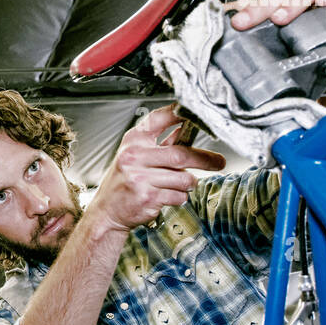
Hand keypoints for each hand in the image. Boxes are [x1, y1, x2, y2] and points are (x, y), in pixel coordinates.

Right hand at [87, 104, 227, 233]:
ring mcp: (140, 177)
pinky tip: (166, 196)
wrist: (107, 210)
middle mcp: (135, 156)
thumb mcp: (136, 156)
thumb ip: (161, 143)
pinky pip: (179, 195)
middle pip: (181, 153)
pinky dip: (179, 197)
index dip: (180, 114)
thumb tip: (188, 129)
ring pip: (184, 178)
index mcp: (134, 141)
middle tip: (218, 162)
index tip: (197, 114)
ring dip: (188, 183)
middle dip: (205, 159)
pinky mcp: (148, 196)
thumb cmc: (124, 182)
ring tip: (177, 184)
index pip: (160, 118)